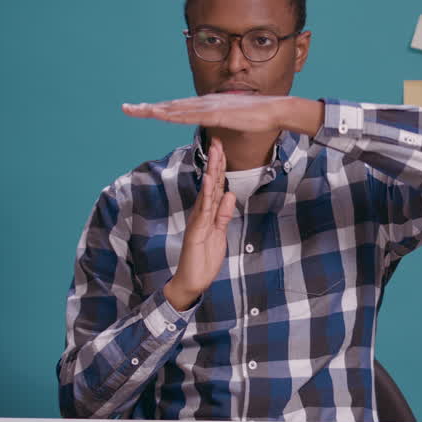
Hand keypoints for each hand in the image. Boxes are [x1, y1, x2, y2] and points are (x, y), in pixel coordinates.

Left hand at [124, 95, 314, 134]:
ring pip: (176, 109)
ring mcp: (209, 107)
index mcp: (206, 105)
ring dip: (155, 110)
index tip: (140, 110)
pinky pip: (191, 116)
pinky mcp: (216, 114)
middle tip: (126, 108)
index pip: (176, 107)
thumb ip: (220, 119)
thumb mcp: (232, 119)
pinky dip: (174, 115)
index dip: (157, 108)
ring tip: (136, 111)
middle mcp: (203, 102)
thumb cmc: (257, 116)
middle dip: (147, 108)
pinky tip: (162, 116)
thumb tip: (212, 122)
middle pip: (170, 106)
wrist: (274, 110)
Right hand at [163, 137, 235, 309]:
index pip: (215, 186)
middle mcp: (201, 213)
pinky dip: (206, 195)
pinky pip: (203, 210)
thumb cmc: (204, 259)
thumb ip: (224, 215)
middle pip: (210, 183)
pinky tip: (208, 181)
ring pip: (206, 192)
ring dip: (211, 171)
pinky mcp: (196, 231)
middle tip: (217, 140)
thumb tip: (229, 194)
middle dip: (215, 161)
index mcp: (208, 213)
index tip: (223, 148)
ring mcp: (197, 220)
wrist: (192, 281)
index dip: (220, 167)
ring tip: (214, 153)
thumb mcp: (220, 234)